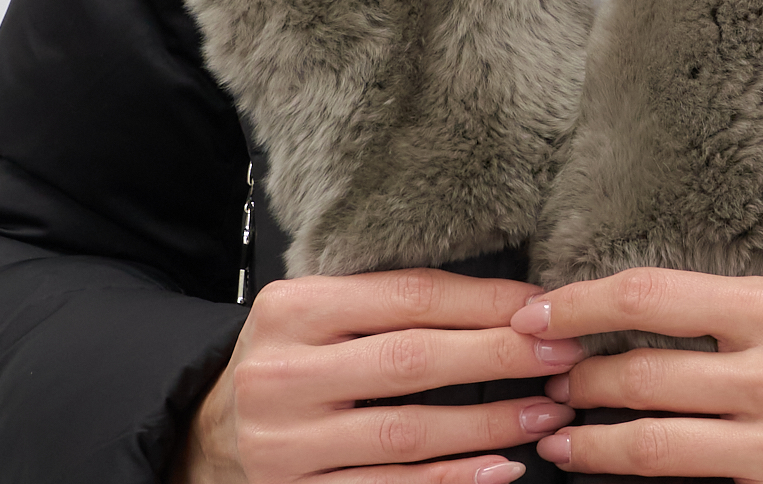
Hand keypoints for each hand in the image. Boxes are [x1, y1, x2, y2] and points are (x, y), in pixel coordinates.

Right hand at [172, 267, 579, 483]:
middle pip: (413, 362)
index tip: (540, 308)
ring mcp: (290, 444)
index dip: (483, 302)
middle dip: (498, 358)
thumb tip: (498, 301)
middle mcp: (286, 374)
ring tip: (545, 412)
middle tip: (560, 355)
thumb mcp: (313, 309)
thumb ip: (383, 301)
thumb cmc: (282, 358)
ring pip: (407, 433)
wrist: (203, 430)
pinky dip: (450, 480)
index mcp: (295, 308)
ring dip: (488, 425)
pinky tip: (498, 468)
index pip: (407, 297)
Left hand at [510, 268, 762, 481]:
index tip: (537, 313)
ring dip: (592, 446)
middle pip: (642, 373)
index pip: (652, 296)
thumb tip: (634, 316)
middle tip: (540, 378)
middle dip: (577, 379)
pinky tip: (614, 475)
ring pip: (654, 447)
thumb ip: (727, 317)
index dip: (581, 305)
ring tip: (557, 439)